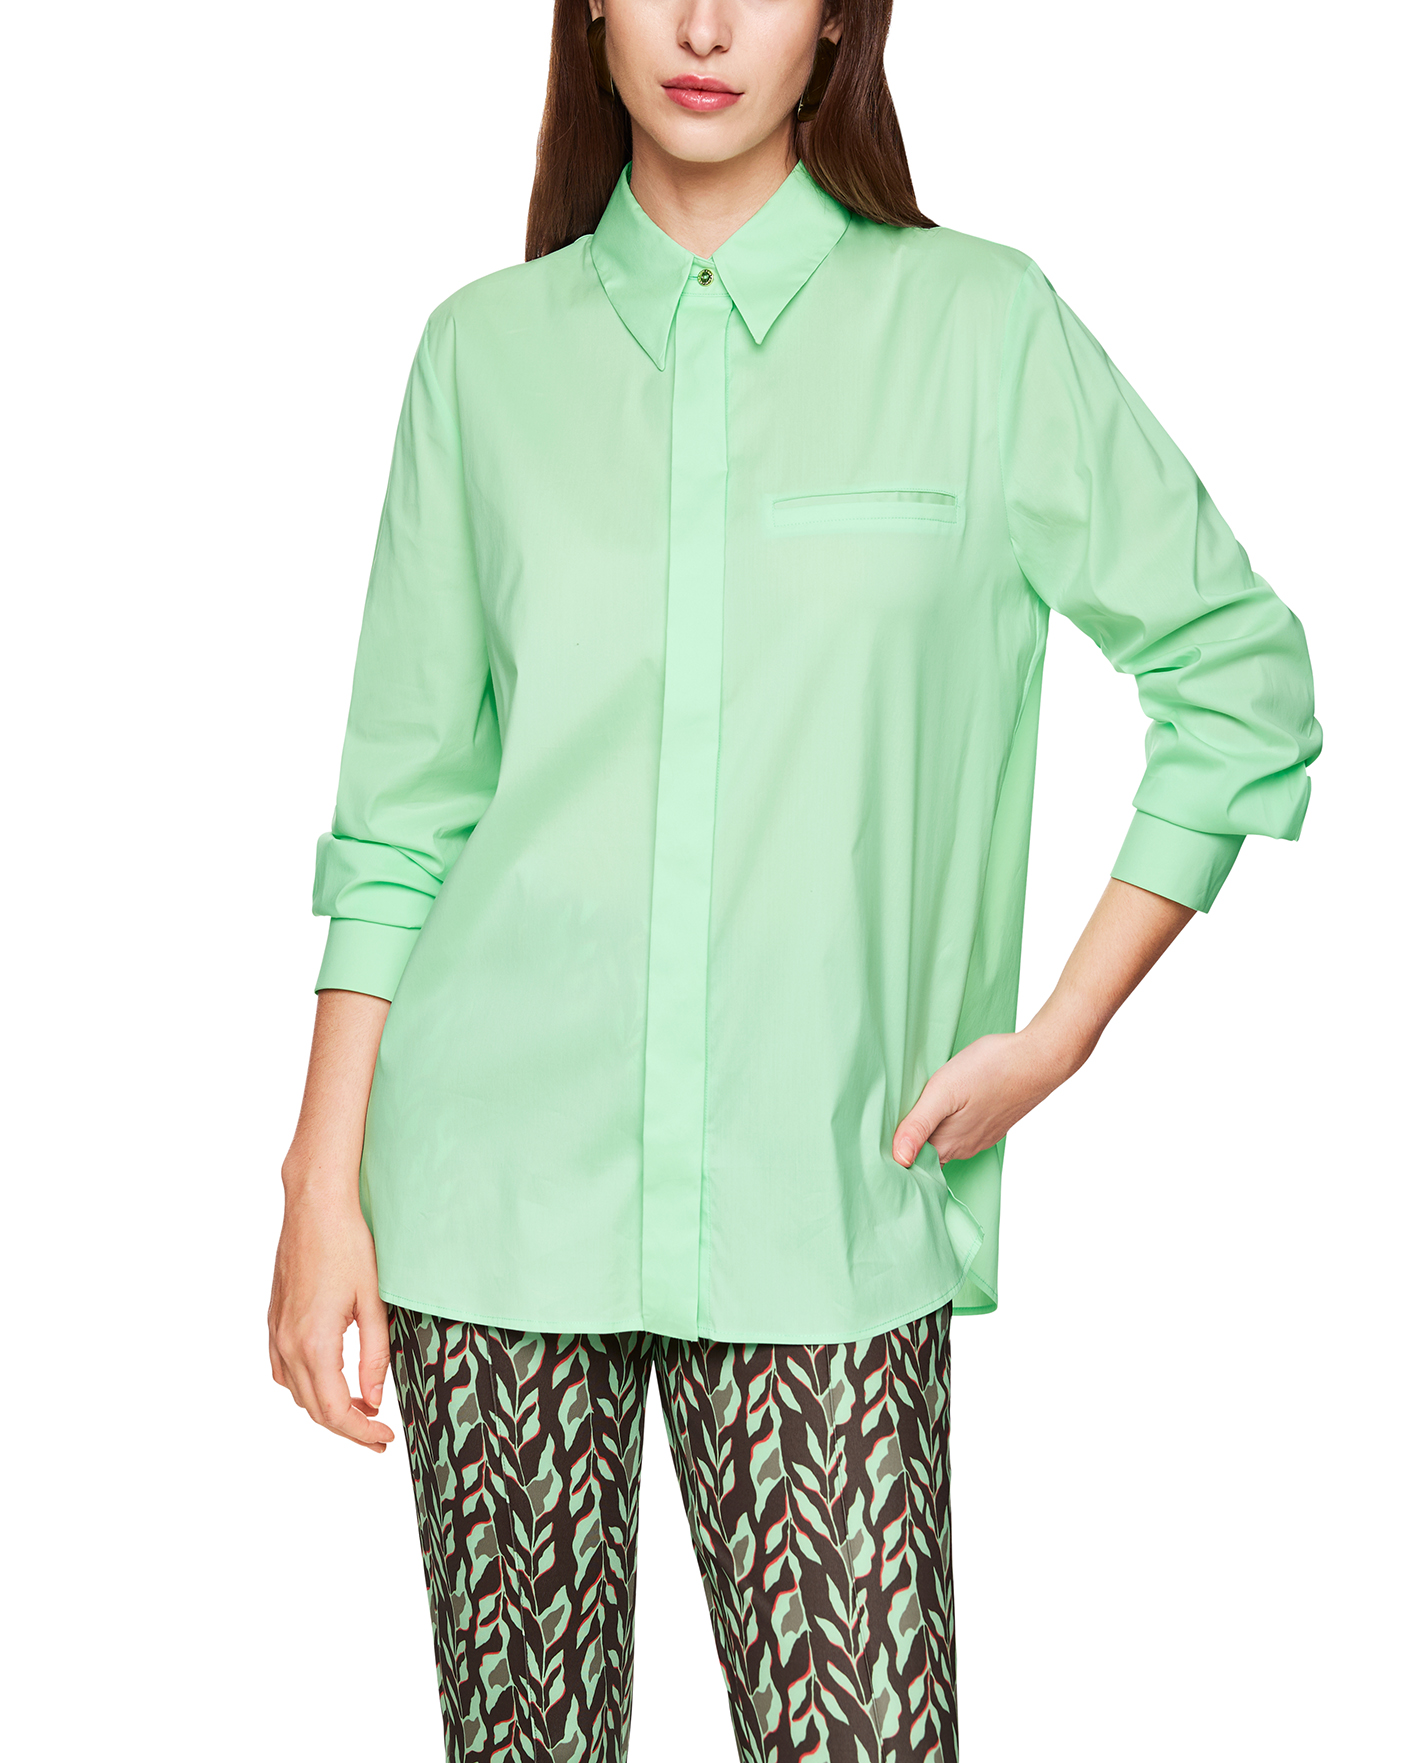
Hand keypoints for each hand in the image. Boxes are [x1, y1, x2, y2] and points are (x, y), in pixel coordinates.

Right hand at [268, 1174, 394, 1452]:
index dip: (361, 1433)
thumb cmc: (347, 1245)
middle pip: (314, 1409)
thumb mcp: (373, 1302)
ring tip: (361, 1408)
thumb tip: (374, 1398)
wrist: (314, 1207)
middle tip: (378, 1434)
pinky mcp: (274, 1320)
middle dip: (348, 1427)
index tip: (385, 1439)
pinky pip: (283, 1369)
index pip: (335, 1411)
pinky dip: (306, 1385)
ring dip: (326, 1407)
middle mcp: (288, 1344)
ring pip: (296, 1392)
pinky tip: (329, 1379)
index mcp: (315, 1344)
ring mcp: (276, 1332)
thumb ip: (375, 1355)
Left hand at [891, 1027, 1075, 1167]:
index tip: (875, 1142)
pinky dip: (947, 1123)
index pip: (913, 1163)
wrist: (1039, 1058)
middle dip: (908, 1144)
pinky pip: (962, 1131)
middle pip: (927, 1154)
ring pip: (945, 1141)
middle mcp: (965, 1147)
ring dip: (928, 1132)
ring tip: (909, 1114)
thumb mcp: (944, 1091)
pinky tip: (943, 1106)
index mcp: (950, 1144)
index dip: (894, 1154)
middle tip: (884, 1125)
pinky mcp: (992, 1122)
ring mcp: (981, 1136)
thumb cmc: (992, 1069)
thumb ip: (919, 1124)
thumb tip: (897, 1159)